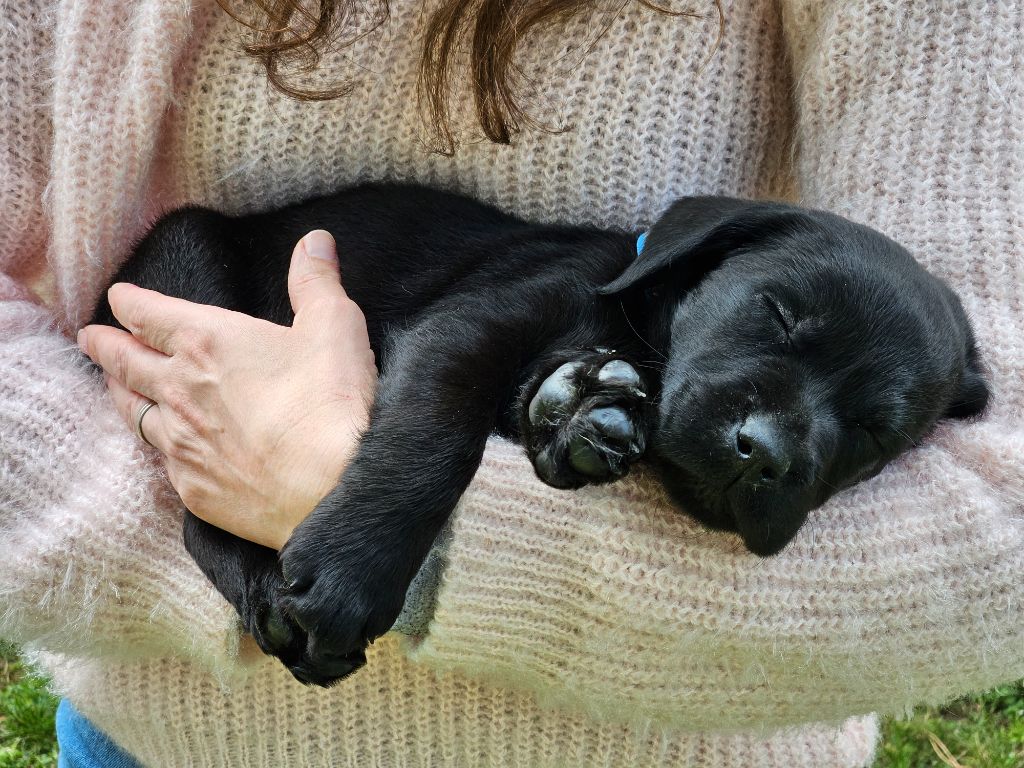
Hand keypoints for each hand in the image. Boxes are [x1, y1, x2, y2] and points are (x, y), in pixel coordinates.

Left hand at [78, 230, 376, 549]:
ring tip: (112, 385)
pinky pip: (161, 461)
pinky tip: (159, 448)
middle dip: (106, 346)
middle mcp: (181, 390)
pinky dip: (155, 447)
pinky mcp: (194, 489)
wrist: (333, 489)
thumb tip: (316, 242)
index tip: (118, 297)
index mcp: (208, 341)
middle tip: (88, 338)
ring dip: (119, 394)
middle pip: (127, 362)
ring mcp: (182, 444)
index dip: (130, 302)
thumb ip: (317, 282)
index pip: (149, 314)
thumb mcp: (334, 326)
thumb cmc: (332, 403)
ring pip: (133, 413)